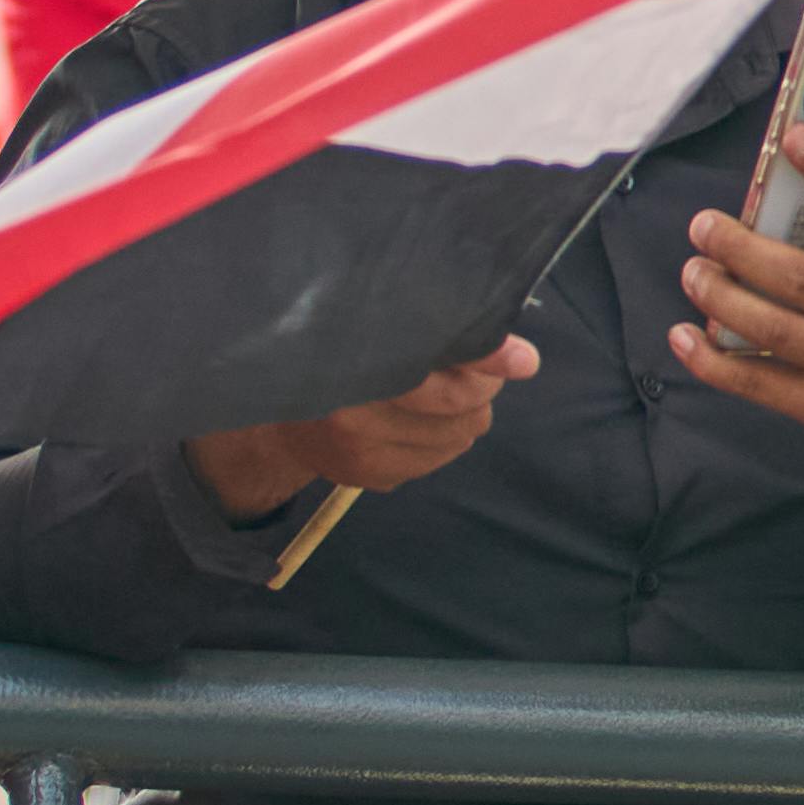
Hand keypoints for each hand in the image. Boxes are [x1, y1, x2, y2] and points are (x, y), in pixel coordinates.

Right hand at [191, 340, 534, 524]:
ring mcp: (359, 452)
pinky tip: (412, 420)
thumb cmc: (343, 349)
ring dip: (462, 414)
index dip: (487, 360)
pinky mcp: (367, 476)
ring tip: (434, 394)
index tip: (521, 359)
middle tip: (464, 367)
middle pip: (465, 406)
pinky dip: (440, 439)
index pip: (444, 368)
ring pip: (461, 435)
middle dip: (478, 385)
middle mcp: (352, 412)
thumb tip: (524, 358)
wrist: (279, 403)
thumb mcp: (385, 328)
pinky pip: (439, 458)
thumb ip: (445, 334)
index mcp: (356, 364)